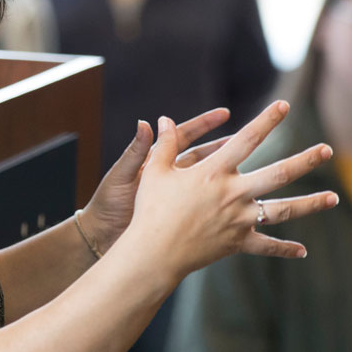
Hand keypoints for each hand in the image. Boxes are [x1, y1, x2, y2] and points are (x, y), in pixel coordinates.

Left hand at [79, 108, 233, 254]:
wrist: (101, 237)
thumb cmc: (107, 205)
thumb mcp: (121, 177)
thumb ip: (135, 152)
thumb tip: (144, 122)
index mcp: (154, 161)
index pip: (182, 136)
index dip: (203, 124)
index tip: (225, 114)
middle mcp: (168, 175)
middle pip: (202, 157)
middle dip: (223, 147)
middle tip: (245, 140)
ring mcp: (175, 195)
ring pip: (207, 181)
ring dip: (226, 174)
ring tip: (250, 170)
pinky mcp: (180, 215)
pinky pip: (204, 206)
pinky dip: (219, 203)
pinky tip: (238, 204)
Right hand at [123, 101, 337, 279]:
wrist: (153, 253)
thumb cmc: (151, 210)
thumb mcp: (156, 172)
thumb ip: (165, 144)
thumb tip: (162, 119)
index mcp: (214, 172)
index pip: (247, 140)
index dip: (266, 121)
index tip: (285, 106)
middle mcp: (233, 193)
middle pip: (278, 173)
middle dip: (306, 160)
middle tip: (328, 149)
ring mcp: (238, 220)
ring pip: (282, 210)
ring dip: (311, 204)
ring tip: (334, 198)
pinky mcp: (237, 243)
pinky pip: (266, 246)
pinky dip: (285, 250)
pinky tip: (303, 251)